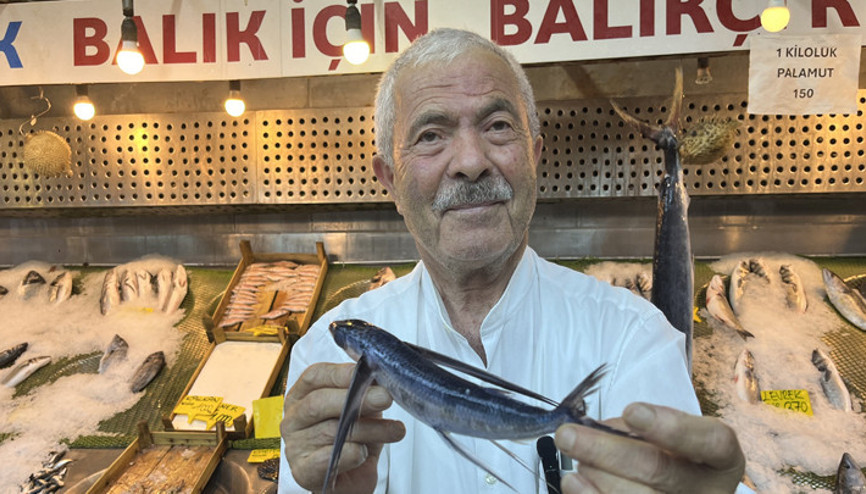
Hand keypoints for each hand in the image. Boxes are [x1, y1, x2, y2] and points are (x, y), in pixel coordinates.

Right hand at [281, 362, 405, 492]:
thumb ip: (364, 393)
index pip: (315, 376)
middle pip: (319, 402)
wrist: (352, 479)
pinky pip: (325, 460)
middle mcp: (294, 419)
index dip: (341, 373)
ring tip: (394, 430)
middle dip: (357, 398)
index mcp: (302, 396)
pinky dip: (349, 454)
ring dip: (369, 429)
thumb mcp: (361, 410)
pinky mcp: (303, 471)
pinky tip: (364, 452)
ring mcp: (295, 446)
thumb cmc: (353, 439)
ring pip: (330, 431)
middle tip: (385, 398)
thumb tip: (379, 380)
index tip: (368, 372)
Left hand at [554, 402, 744, 492]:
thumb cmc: (666, 455)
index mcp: (722, 459)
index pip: (710, 441)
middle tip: (568, 435)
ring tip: (574, 460)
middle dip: (606, 450)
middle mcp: (711, 492)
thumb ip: (638, 427)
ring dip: (596, 475)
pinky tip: (575, 483)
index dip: (672, 427)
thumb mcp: (664, 434)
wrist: (675, 489)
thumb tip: (592, 430)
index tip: (632, 411)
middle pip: (660, 471)